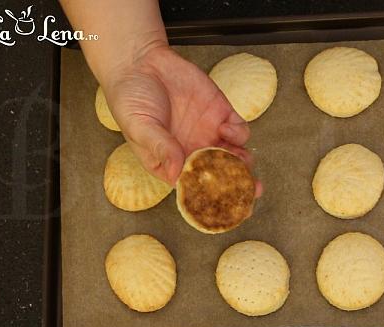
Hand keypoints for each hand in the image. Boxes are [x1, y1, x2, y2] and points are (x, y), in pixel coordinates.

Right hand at [104, 43, 261, 195]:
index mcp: (171, 164)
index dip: (212, 199)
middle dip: (240, 185)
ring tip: (240, 160)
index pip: (195, 188)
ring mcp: (208, 134)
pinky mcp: (220, 113)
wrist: (140, 62)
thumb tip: (177, 171)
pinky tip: (226, 129)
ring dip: (243, 162)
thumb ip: (160, 147)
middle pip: (222, 176)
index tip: (227, 208)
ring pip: (235, 156)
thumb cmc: (131, 99)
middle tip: (252, 190)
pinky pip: (238, 130)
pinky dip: (238, 134)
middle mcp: (192, 152)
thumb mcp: (139, 126)